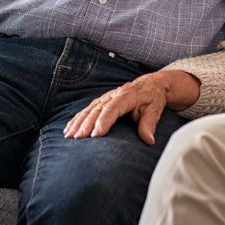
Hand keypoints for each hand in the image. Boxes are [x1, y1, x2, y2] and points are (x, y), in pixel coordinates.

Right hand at [64, 70, 200, 144]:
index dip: (103, 121)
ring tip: (69, 136)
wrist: (151, 85)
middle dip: (86, 124)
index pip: (113, 108)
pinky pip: (87, 110)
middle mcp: (113, 95)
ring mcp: (105, 97)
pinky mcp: (101, 101)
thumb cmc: (153, 98)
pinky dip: (77, 119)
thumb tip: (148, 140)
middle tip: (77, 138)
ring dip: (78, 122)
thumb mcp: (155, 109)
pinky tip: (68, 128)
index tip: (96, 134)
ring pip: (89, 110)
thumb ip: (150, 123)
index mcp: (127, 95)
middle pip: (97, 110)